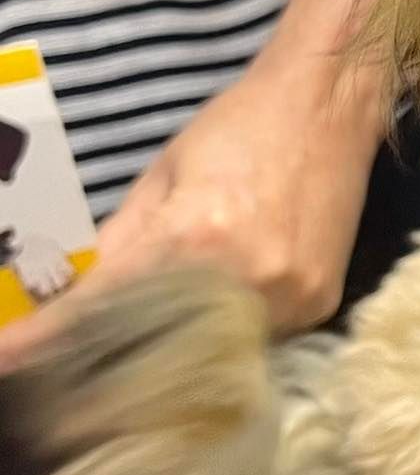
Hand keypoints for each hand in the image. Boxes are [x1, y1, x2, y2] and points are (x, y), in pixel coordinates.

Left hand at [0, 42, 383, 371]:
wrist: (331, 102)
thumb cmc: (241, 125)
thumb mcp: (163, 174)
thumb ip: (121, 241)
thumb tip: (76, 295)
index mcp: (195, 233)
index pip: (105, 304)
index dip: (49, 337)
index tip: (7, 358)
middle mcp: (247, 276)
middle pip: (161, 346)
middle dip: (112, 363)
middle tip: (79, 373)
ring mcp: (291, 298)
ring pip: (212, 353)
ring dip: (174, 355)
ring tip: (147, 352)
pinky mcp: (320, 305)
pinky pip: (259, 342)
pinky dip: (227, 339)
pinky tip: (213, 324)